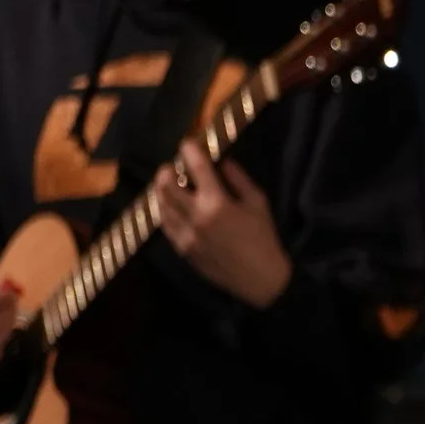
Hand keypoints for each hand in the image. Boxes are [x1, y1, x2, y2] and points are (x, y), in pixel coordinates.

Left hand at [152, 150, 292, 307]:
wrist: (260, 280)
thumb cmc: (264, 239)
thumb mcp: (258, 203)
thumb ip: (238, 179)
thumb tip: (222, 162)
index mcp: (217, 203)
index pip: (196, 168)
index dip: (189, 150)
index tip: (187, 143)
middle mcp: (195, 217)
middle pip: (166, 186)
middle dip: (166, 171)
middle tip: (171, 167)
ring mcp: (186, 235)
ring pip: (160, 206)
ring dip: (161, 191)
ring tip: (168, 185)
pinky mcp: (182, 249)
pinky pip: (165, 225)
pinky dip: (165, 212)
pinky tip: (171, 207)